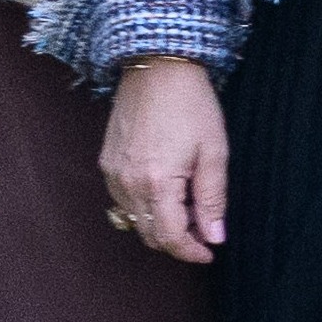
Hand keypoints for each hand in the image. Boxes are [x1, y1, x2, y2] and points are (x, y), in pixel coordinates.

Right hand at [96, 56, 227, 265]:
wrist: (156, 68)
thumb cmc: (190, 106)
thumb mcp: (214, 153)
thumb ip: (212, 199)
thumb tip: (215, 236)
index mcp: (157, 183)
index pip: (170, 237)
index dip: (191, 252)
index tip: (209, 252)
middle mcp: (128, 183)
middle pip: (149, 235)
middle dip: (177, 241)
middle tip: (204, 229)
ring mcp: (113, 173)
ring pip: (133, 220)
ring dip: (160, 225)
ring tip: (187, 208)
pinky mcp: (106, 163)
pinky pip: (122, 200)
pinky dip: (143, 207)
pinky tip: (165, 191)